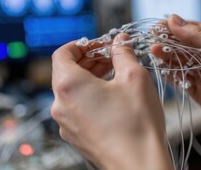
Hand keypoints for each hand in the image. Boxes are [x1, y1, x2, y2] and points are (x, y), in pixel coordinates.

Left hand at [51, 34, 172, 169]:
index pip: (62, 53)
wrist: (139, 165)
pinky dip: (90, 96)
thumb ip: (123, 53)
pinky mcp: (76, 136)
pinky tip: (112, 96)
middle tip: (111, 56)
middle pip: (66, 71)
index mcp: (69, 85)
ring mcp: (66, 123)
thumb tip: (120, 42)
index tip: (99, 44)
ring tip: (115, 74)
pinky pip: (77, 108)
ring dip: (90, 77)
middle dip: (89, 59)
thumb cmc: (136, 124)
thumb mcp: (134, 77)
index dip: (81, 44)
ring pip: (72, 91)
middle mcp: (61, 105)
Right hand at [152, 14, 200, 158]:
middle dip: (167, 43)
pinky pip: (181, 82)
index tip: (159, 26)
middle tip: (152, 39)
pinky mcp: (200, 93)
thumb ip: (198, 37)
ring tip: (154, 51)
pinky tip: (162, 68)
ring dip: (166, 58)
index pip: (191, 31)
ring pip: (179, 64)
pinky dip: (171, 75)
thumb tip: (175, 20)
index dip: (175, 28)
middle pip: (182, 47)